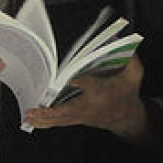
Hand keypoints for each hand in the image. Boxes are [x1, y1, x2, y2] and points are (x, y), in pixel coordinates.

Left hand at [24, 53, 149, 141]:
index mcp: (101, 92)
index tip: (72, 79)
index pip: (90, 85)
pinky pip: (57, 123)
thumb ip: (130, 57)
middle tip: (36, 109)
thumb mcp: (133, 74)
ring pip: (60, 120)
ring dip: (43, 119)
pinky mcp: (75, 119)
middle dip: (51, 112)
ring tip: (28, 116)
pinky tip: (30, 121)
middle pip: (68, 110)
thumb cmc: (126, 92)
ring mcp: (80, 116)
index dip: (82, 82)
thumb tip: (115, 39)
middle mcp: (88, 106)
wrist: (127, 116)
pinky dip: (43, 123)